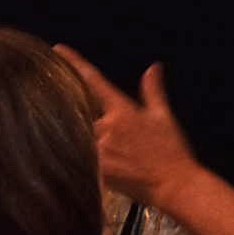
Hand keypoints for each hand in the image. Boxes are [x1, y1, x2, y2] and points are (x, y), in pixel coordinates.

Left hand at [56, 50, 200, 205]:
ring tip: (102, 148)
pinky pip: (82, 158)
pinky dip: (83, 157)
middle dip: (82, 114)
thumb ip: (153, 90)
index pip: (94, 80)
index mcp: (122, 110)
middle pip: (81, 112)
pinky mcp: (97, 171)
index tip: (59, 49)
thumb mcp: (163, 116)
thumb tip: (153, 67)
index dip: (75, 62)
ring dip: (81, 137)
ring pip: (80, 136)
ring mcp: (100, 150)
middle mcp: (107, 128)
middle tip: (98, 127)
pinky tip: (90, 164)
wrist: (175, 185)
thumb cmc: (172, 150)